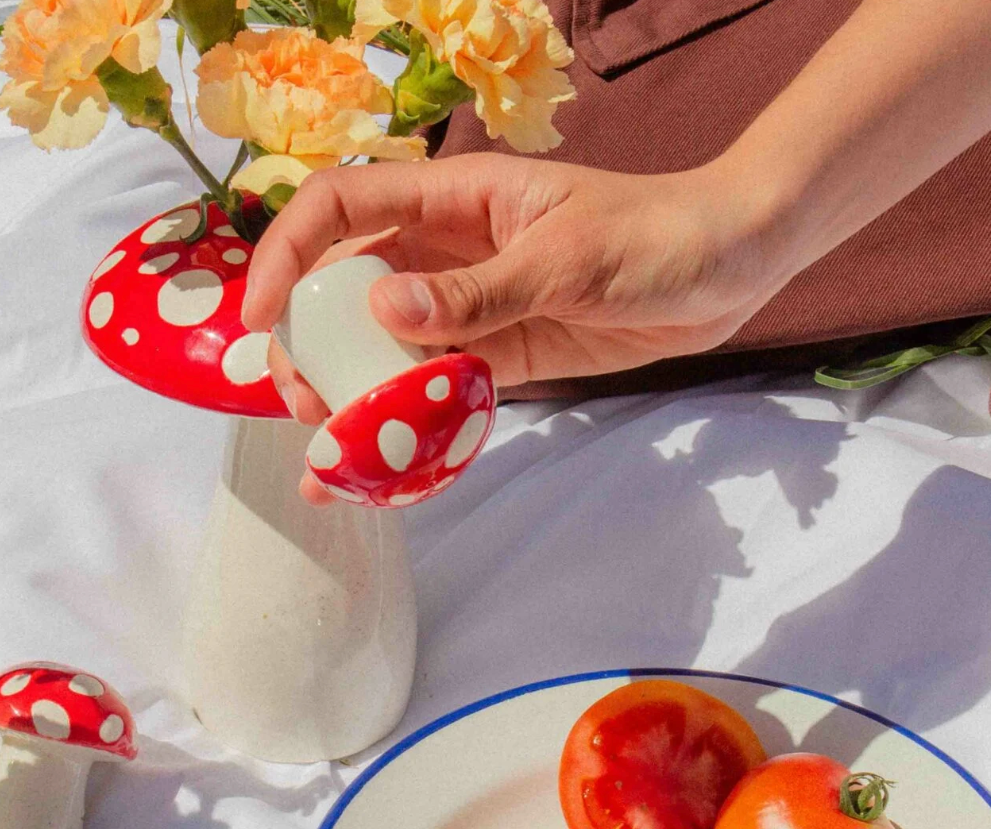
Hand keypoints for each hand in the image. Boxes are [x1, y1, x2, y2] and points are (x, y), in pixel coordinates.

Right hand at [242, 152, 790, 503]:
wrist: (729, 266)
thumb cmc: (656, 234)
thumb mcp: (568, 260)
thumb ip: (480, 292)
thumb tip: (383, 316)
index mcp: (455, 200)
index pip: (344, 209)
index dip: (289, 254)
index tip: (261, 318)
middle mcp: (449, 253)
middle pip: (349, 292)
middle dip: (313, 347)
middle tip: (304, 406)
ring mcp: (473, 308)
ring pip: (388, 351)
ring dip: (353, 400)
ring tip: (331, 458)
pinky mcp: (502, 356)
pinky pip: (440, 390)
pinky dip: (411, 426)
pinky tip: (388, 467)